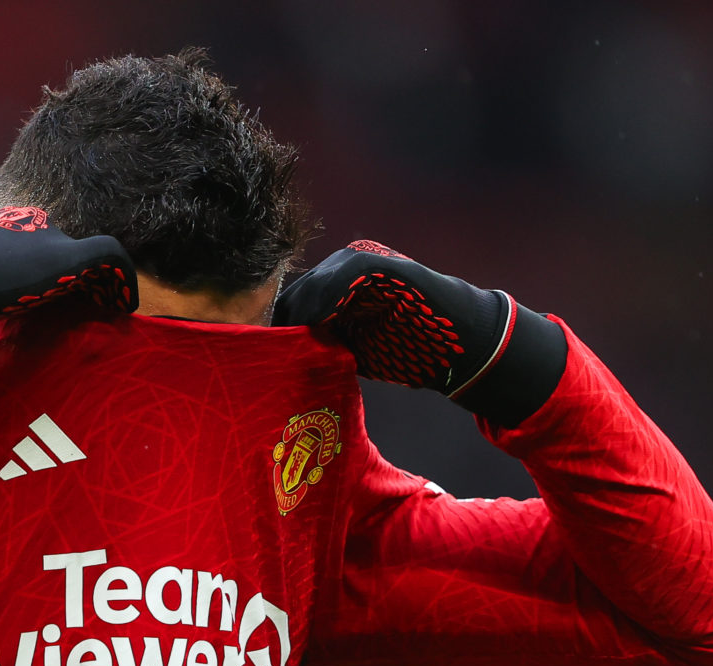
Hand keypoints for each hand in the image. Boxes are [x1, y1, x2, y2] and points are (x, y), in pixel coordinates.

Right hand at [0, 207, 136, 367]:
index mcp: (4, 227)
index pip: (43, 244)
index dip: (57, 272)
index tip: (63, 296)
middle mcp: (31, 224)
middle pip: (69, 249)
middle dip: (86, 279)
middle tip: (96, 304)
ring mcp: (49, 237)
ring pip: (92, 254)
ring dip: (106, 281)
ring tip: (115, 306)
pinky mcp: (67, 256)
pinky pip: (110, 256)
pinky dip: (124, 277)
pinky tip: (128, 305)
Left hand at [274, 240, 565, 426]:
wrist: (457, 345)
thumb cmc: (405, 349)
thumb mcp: (351, 348)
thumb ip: (320, 343)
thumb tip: (276, 357)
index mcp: (334, 284)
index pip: (292, 300)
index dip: (274, 324)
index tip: (255, 351)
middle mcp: (344, 266)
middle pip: (297, 289)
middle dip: (280, 318)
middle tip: (259, 348)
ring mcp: (363, 262)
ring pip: (315, 281)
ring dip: (298, 310)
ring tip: (280, 338)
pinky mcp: (382, 264)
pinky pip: (346, 274)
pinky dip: (327, 296)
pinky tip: (312, 322)